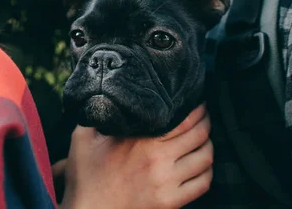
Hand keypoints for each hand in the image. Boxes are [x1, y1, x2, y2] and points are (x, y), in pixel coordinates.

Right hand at [59, 104, 212, 208]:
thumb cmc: (85, 175)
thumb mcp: (83, 138)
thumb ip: (97, 113)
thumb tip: (107, 93)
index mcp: (141, 141)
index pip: (183, 119)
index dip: (196, 108)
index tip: (197, 101)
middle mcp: (159, 161)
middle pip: (199, 135)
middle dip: (206, 122)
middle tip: (204, 115)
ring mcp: (167, 183)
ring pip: (205, 158)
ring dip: (209, 145)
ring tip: (204, 138)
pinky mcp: (171, 202)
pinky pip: (203, 183)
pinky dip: (207, 171)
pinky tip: (201, 164)